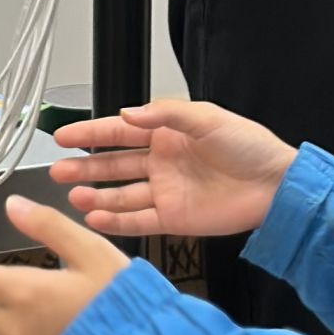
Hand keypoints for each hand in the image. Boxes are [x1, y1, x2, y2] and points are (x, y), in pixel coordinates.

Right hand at [49, 101, 298, 241]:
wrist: (277, 185)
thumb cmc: (251, 147)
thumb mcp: (208, 118)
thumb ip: (166, 114)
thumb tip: (127, 114)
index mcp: (168, 134)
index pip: (120, 132)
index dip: (90, 134)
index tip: (63, 136)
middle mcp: (162, 162)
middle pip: (113, 165)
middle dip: (84, 167)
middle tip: (56, 170)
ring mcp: (166, 191)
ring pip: (120, 194)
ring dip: (95, 196)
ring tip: (72, 196)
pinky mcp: (174, 218)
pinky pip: (137, 220)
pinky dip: (114, 220)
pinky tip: (94, 218)